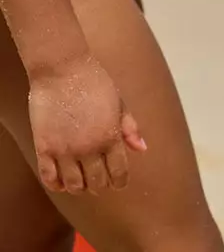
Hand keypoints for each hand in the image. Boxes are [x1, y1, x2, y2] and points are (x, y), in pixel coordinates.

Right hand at [28, 55, 146, 194]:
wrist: (63, 70)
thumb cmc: (95, 82)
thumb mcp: (119, 102)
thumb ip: (130, 128)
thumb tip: (142, 149)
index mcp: (111, 136)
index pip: (118, 171)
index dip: (120, 181)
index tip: (119, 184)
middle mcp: (89, 148)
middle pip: (97, 182)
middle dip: (101, 185)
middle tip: (101, 183)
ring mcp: (65, 150)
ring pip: (74, 185)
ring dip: (80, 188)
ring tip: (82, 183)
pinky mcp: (44, 148)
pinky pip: (49, 178)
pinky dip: (57, 186)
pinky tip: (62, 182)